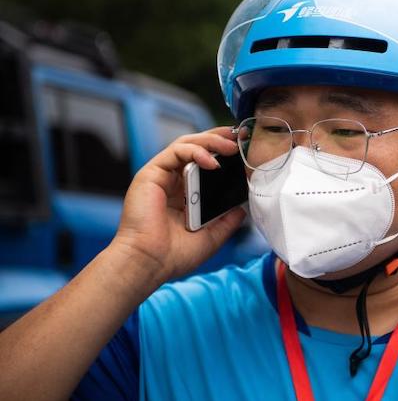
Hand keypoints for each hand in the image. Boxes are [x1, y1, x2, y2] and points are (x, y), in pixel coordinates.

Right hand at [110, 126, 246, 285]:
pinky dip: (196, 152)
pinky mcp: (151, 173)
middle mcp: (172, 182)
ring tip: (231, 147)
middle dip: (220, 139)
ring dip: (211, 141)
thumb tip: (242, 209)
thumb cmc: (173, 255)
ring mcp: (161, 176)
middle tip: (241, 138)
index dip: (224, 153)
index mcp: (185, 194)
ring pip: (186, 144)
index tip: (246, 150)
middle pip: (197, 147)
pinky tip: (212, 162)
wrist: (149, 263)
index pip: (205, 162)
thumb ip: (227, 221)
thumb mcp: (211, 237)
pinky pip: (175, 152)